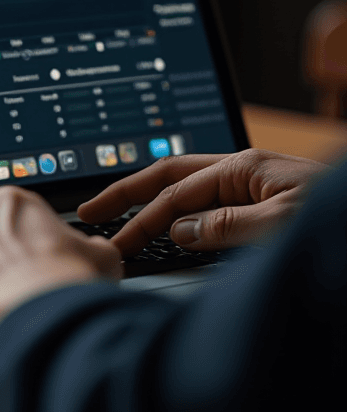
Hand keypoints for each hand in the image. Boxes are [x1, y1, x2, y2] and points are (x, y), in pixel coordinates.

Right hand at [77, 148, 328, 255]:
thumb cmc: (338, 220)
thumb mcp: (283, 227)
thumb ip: (227, 226)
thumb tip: (179, 229)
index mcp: (245, 169)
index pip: (177, 195)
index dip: (141, 219)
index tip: (114, 242)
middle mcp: (245, 169)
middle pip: (169, 173)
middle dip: (127, 191)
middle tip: (90, 209)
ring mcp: (254, 181)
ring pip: (187, 181)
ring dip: (149, 195)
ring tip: (116, 209)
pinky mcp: (264, 197)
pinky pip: (207, 196)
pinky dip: (177, 205)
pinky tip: (169, 216)